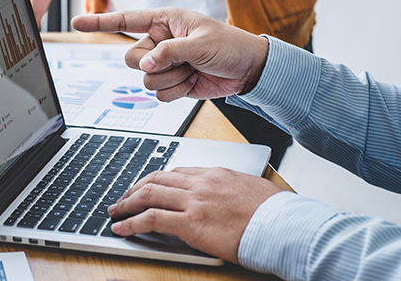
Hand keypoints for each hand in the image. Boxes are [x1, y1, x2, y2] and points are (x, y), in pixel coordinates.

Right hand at [71, 8, 268, 100]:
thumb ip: (169, 52)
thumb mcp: (200, 44)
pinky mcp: (172, 82)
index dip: (99, 22)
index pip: (126, 20)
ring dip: (170, 79)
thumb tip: (145, 63)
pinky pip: (158, 94)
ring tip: (192, 70)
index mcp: (165, 21)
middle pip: (131, 58)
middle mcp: (160, 41)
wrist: (248, 70)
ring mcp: (165, 63)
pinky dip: (176, 92)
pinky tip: (193, 81)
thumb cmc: (230, 46)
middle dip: (154, 64)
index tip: (76, 22)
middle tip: (179, 60)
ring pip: (145, 79)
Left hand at [107, 167, 282, 262]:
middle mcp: (201, 182)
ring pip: (149, 194)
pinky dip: (131, 222)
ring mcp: (194, 201)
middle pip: (157, 178)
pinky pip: (151, 219)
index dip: (156, 180)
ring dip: (127, 202)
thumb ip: (230, 189)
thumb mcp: (251, 190)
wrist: (284, 226)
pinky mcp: (190, 223)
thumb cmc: (275, 213)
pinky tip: (122, 228)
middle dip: (135, 187)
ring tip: (116, 210)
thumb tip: (224, 195)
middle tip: (123, 197)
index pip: (177, 171)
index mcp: (215, 173)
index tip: (146, 187)